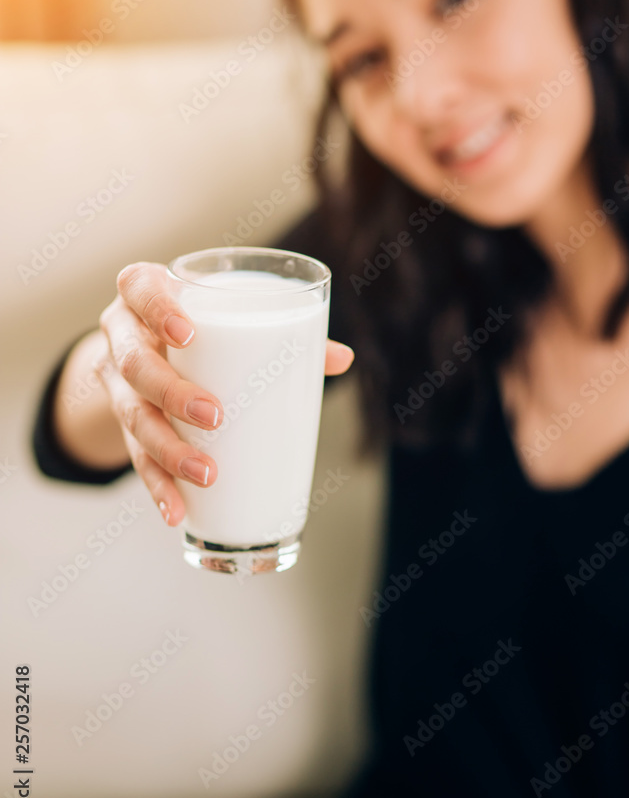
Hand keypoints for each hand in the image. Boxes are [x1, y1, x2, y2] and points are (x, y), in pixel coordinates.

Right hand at [97, 262, 354, 525]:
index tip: (187, 333)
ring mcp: (117, 383)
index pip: (138, 288)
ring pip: (132, 417)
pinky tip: (176, 510)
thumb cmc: (200, 326)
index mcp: (145, 295)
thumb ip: (282, 332)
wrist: (146, 349)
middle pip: (134, 363)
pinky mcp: (121, 424)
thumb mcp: (226, 318)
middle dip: (172, 394)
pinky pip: (134, 458)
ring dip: (168, 450)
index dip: (157, 309)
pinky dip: (157, 486)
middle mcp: (123, 336)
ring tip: (207, 474)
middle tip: (215, 416)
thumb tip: (343, 359)